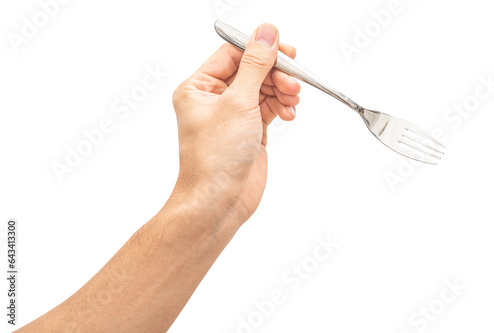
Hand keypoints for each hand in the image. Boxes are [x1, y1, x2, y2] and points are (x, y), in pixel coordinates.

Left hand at [170, 23, 300, 227]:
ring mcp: (233, 115)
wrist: (219, 200)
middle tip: (294, 81)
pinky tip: (289, 112)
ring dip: (282, 90)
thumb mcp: (238, 102)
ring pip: (263, 89)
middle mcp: (214, 99)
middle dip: (275, 74)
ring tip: (293, 99)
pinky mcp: (249, 130)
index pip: (233, 54)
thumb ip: (255, 66)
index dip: (260, 50)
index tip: (286, 51)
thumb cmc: (215, 157)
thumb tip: (266, 33)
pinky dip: (282, 106)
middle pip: (252, 71)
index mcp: (199, 87)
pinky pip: (269, 107)